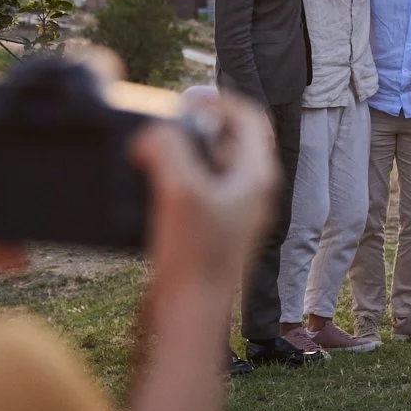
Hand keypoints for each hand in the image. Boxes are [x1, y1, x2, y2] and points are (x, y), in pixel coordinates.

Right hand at [132, 90, 277, 291]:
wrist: (192, 313)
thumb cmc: (195, 256)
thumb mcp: (179, 190)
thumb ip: (167, 149)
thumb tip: (153, 133)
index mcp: (257, 176)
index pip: (250, 118)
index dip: (220, 100)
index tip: (188, 97)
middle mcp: (254, 192)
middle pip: (232, 139)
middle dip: (199, 126)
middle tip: (168, 124)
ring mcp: (237, 212)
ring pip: (215, 165)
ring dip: (188, 152)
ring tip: (156, 153)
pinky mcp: (218, 230)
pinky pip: (203, 190)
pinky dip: (182, 178)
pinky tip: (155, 187)